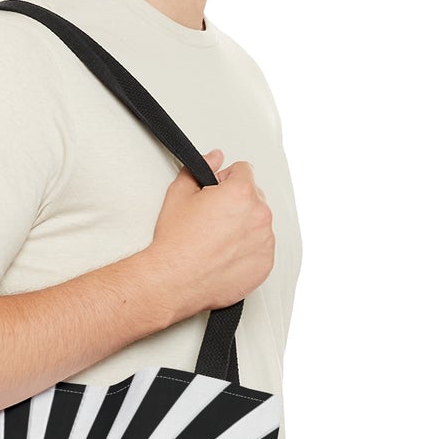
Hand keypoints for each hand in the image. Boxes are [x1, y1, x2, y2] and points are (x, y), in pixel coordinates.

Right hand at [148, 147, 275, 320]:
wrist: (174, 280)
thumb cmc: (176, 242)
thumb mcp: (179, 193)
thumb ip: (202, 167)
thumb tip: (215, 157)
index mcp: (242, 193)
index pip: (244, 170)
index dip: (225, 179)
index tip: (215, 194)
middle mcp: (259, 215)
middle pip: (255, 196)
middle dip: (237, 202)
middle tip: (212, 219)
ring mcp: (265, 241)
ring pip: (259, 222)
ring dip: (244, 226)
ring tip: (217, 239)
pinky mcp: (265, 264)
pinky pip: (262, 248)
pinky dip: (248, 249)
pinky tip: (225, 254)